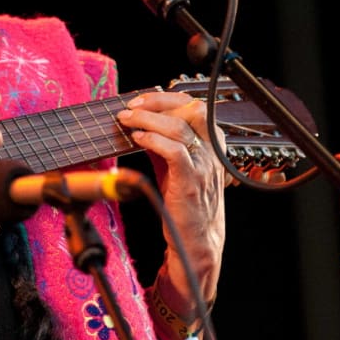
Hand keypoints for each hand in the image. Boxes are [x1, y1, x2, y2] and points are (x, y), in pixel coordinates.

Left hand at [116, 91, 225, 313]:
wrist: (197, 241)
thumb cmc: (186, 203)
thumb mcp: (176, 167)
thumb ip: (163, 144)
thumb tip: (138, 122)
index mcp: (212, 144)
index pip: (195, 106)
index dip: (167, 98)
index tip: (141, 100)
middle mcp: (212, 152)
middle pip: (193, 109)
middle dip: (159, 102)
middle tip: (132, 107)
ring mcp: (204, 167)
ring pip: (181, 128)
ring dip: (149, 119)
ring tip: (127, 120)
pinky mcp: (190, 183)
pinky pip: (175, 152)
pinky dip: (154, 140)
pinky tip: (137, 139)